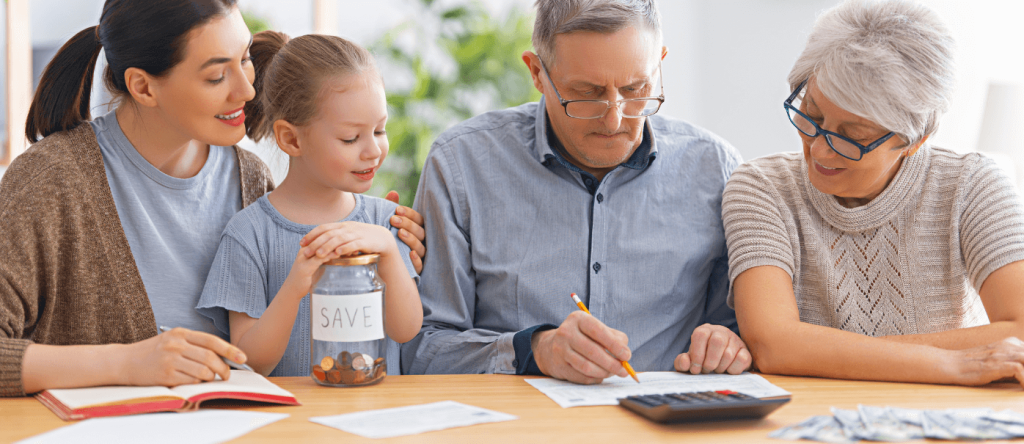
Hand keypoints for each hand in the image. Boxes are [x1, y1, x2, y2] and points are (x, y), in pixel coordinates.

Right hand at [118, 328, 244, 386]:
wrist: (124, 361)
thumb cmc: (152, 351)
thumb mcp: (172, 339)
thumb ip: (193, 344)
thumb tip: (221, 355)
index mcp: (181, 333)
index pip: (212, 341)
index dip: (231, 350)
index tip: (243, 358)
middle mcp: (176, 344)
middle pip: (210, 358)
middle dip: (223, 368)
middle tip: (226, 375)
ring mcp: (170, 359)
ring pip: (203, 371)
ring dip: (211, 378)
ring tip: (209, 379)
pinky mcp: (165, 375)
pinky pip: (191, 381)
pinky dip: (197, 384)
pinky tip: (194, 382)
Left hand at [291, 222, 395, 292]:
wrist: (382, 238)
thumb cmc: (363, 239)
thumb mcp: (348, 236)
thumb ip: (336, 239)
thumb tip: (320, 246)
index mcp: (342, 226)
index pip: (323, 228)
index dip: (312, 235)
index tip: (302, 243)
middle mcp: (347, 228)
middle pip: (328, 234)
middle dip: (315, 243)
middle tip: (305, 252)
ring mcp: (356, 234)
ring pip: (339, 238)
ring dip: (327, 246)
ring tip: (318, 255)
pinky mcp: (364, 241)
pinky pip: (353, 244)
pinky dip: (345, 248)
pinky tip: (337, 253)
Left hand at [385, 191, 424, 273]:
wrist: (382, 266)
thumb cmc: (387, 241)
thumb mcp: (388, 225)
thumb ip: (391, 209)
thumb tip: (393, 193)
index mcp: (417, 230)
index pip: (418, 219)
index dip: (409, 214)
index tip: (397, 209)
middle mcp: (421, 242)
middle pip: (420, 232)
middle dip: (408, 224)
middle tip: (393, 219)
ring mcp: (420, 256)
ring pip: (421, 247)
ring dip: (411, 239)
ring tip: (399, 233)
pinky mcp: (417, 269)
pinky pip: (420, 265)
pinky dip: (417, 260)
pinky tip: (410, 254)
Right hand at [531, 311, 630, 383]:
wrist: (552, 347)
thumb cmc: (583, 337)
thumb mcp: (597, 330)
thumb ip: (615, 338)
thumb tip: (625, 354)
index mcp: (578, 319)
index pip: (599, 332)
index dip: (615, 345)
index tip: (627, 356)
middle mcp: (566, 332)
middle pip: (593, 351)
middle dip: (612, 364)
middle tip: (624, 371)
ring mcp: (560, 350)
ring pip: (587, 367)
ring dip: (604, 373)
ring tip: (612, 373)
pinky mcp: (559, 366)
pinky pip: (581, 377)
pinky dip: (595, 378)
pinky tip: (599, 375)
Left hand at [674, 323, 751, 374]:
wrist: (721, 366)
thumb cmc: (702, 362)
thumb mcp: (689, 362)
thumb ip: (681, 362)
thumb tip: (685, 362)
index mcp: (704, 331)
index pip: (700, 335)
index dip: (697, 354)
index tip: (696, 369)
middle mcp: (721, 332)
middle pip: (717, 341)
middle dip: (710, 362)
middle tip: (707, 370)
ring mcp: (735, 340)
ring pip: (729, 353)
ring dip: (720, 368)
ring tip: (717, 370)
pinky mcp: (746, 351)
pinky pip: (742, 359)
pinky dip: (733, 369)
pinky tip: (728, 370)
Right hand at [953, 337, 1023, 386]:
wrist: (949, 364)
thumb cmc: (970, 365)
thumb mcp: (994, 359)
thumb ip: (1011, 362)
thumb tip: (1021, 373)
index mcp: (1010, 343)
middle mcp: (1008, 346)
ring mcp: (1002, 355)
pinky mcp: (996, 365)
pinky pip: (1020, 370)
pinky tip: (1023, 388)